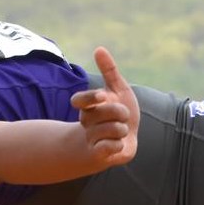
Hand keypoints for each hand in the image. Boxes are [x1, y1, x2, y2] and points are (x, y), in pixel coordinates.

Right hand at [69, 47, 137, 168]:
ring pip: (114, 129)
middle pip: (108, 111)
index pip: (80, 100)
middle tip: (122, 118)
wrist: (122, 141)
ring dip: (123, 130)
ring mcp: (91, 139)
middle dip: (122, 112)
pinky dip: (119, 144)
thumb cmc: (119, 113)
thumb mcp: (117, 89)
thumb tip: (99, 49)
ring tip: (119, 133)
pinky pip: (111, 146)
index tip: (103, 96)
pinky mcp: (99, 155)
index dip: (91, 97)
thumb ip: (109, 70)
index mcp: (88, 107)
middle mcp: (86, 122)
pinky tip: (117, 144)